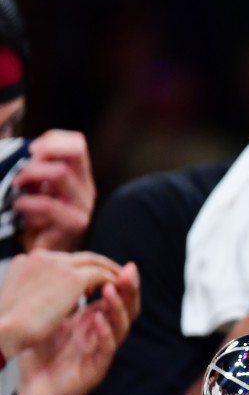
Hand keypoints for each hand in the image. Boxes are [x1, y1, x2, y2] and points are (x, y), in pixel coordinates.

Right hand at [0, 249, 121, 356]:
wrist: (2, 331)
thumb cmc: (5, 325)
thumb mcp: (15, 300)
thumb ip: (31, 290)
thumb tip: (40, 297)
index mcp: (27, 260)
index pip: (62, 260)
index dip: (78, 269)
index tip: (89, 283)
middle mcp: (43, 257)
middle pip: (81, 257)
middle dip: (99, 266)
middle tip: (113, 277)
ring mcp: (59, 265)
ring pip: (95, 262)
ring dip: (110, 272)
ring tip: (119, 284)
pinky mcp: (74, 278)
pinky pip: (102, 275)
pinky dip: (112, 281)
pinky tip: (117, 292)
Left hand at [15, 130, 95, 252]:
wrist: (41, 255)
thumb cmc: (34, 221)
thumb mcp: (36, 188)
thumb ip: (37, 169)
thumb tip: (23, 148)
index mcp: (79, 177)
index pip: (77, 144)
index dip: (53, 139)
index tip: (30, 148)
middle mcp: (86, 189)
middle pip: (74, 152)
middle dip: (42, 154)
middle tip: (21, 167)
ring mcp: (83, 207)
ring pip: (60, 173)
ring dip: (31, 174)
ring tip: (16, 185)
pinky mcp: (75, 225)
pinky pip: (48, 204)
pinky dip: (27, 201)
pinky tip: (17, 206)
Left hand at [16, 262, 138, 394]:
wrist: (33, 389)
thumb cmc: (42, 354)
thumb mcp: (52, 319)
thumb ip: (63, 298)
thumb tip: (65, 268)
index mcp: (96, 320)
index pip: (119, 298)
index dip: (124, 282)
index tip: (125, 266)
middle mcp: (103, 334)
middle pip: (128, 309)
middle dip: (130, 291)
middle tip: (128, 274)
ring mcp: (101, 351)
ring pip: (121, 328)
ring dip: (118, 308)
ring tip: (109, 291)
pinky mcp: (95, 370)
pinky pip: (106, 351)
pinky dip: (105, 335)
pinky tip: (99, 322)